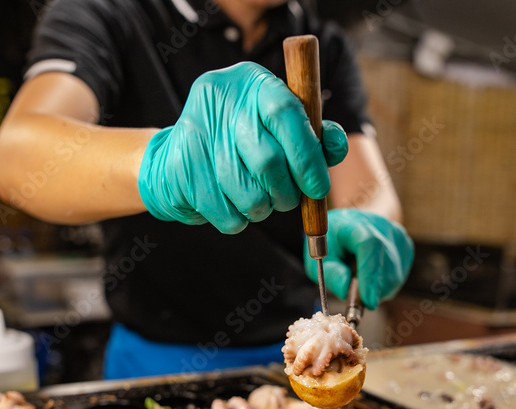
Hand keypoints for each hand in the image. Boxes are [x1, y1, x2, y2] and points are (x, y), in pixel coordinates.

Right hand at [138, 62, 348, 233]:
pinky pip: (225, 213)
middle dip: (286, 192)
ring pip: (247, 193)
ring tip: (260, 202)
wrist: (179, 157)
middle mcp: (220, 101)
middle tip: (288, 200)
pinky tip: (232, 205)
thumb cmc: (243, 141)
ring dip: (263, 208)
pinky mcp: (180, 169)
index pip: (286, 113)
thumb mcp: (280, 127)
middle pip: (267, 160)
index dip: (307, 156)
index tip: (318, 188)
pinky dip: (238, 219)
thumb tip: (335, 147)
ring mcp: (195, 133)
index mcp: (251, 81)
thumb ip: (313, 135)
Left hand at [304, 208, 413, 309]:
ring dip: (377, 289)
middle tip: (356, 296)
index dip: (371, 275)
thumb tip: (345, 289)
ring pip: (394, 276)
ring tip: (360, 279)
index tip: (368, 301)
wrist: (350, 225)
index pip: (370, 245)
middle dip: (372, 289)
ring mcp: (397, 236)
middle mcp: (382, 226)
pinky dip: (384, 285)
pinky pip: (398, 277)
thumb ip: (331, 273)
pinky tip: (371, 276)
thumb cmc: (333, 242)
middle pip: (386, 265)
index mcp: (355, 224)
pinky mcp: (405, 246)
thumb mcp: (321, 256)